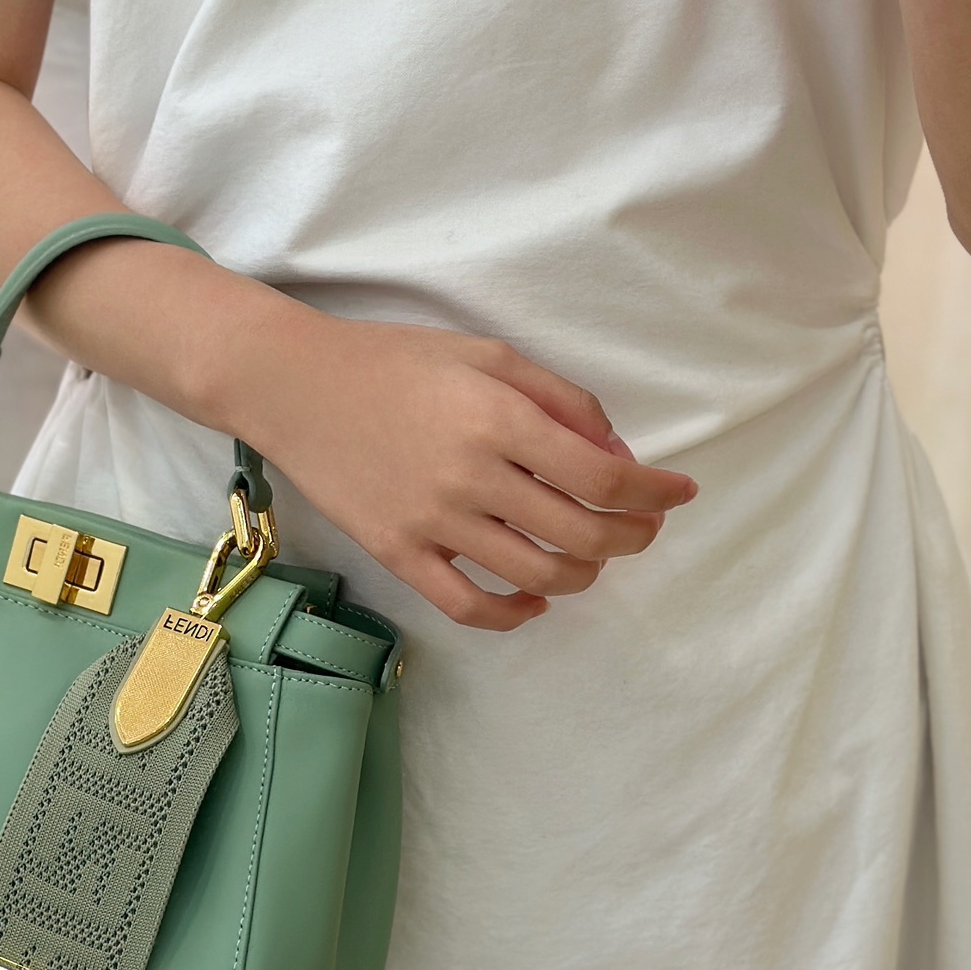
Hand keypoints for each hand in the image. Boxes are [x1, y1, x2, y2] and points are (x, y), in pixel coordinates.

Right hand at [211, 300, 697, 630]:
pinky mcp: (399, 554)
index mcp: (500, 419)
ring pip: (536, 577)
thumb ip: (560, 400)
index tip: (677, 494)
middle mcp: (472, 478)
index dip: (654, 493)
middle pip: (582, 534)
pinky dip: (513, 614)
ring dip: (583, 576)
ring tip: (591, 560)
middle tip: (642, 529)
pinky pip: (468, 605)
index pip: (604, 477)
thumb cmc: (393, 361)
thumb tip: (616, 452)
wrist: (293, 387)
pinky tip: (532, 602)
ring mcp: (434, 523)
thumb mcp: (487, 354)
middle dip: (631, 537)